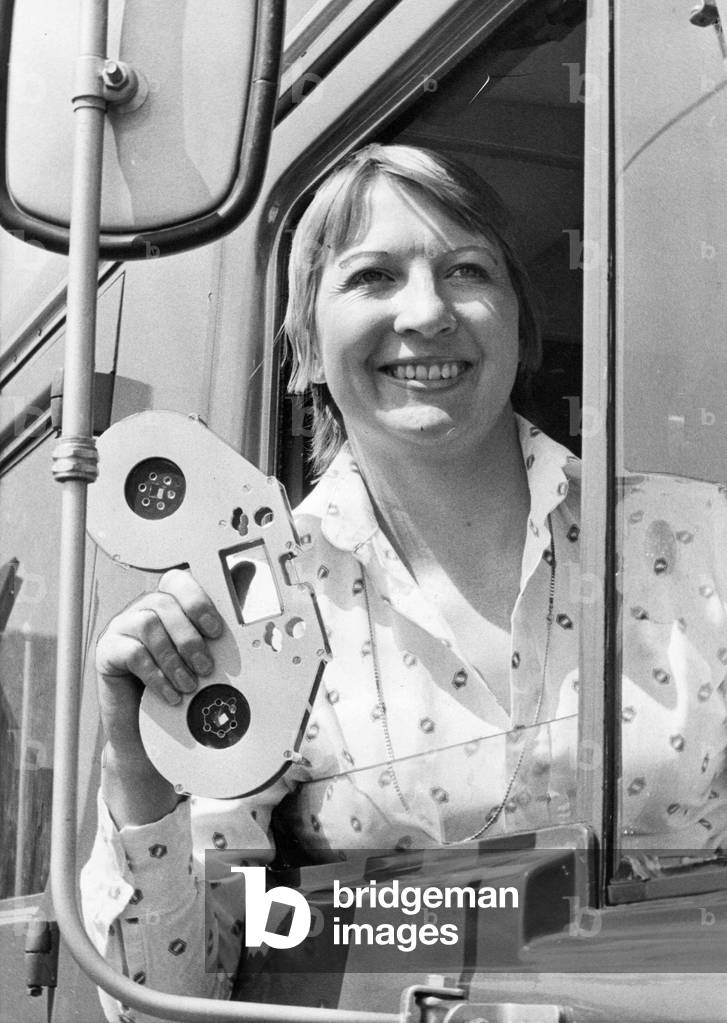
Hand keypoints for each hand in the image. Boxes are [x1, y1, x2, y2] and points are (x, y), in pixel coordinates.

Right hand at [96, 568, 223, 823]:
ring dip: (173, 658)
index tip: (217, 631)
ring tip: (189, 686)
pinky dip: (156, 675)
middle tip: (206, 667)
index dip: (198, 601)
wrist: (148, 737)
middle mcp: (142, 610)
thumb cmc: (183, 696)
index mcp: (168, 605)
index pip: (179, 581)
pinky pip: (131, 652)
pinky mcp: (106, 652)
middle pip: (164, 602)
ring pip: (148, 624)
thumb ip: (217, 644)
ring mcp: (121, 628)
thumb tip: (256, 629)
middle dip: (190, 636)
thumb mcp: (205, 665)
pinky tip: (170, 695)